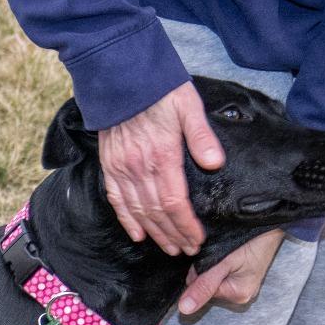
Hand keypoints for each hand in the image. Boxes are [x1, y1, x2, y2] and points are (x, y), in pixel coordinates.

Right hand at [99, 81, 224, 256]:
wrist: (119, 74)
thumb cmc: (158, 87)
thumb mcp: (187, 104)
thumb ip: (201, 136)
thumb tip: (214, 163)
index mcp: (162, 156)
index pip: (176, 203)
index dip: (186, 226)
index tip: (197, 240)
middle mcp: (139, 168)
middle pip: (158, 213)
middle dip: (174, 235)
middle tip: (186, 250)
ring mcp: (122, 169)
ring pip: (139, 211)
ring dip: (154, 233)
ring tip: (168, 247)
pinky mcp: (109, 166)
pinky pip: (116, 200)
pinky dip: (127, 220)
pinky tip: (138, 235)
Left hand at [178, 229, 285, 314]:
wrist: (271, 220)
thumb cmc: (253, 238)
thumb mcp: (224, 262)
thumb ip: (203, 285)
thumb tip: (184, 310)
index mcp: (237, 295)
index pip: (202, 290)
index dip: (198, 273)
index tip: (209, 256)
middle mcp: (242, 295)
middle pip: (208, 286)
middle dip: (206, 269)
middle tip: (219, 252)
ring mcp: (245, 285)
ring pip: (215, 278)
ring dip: (214, 265)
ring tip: (227, 251)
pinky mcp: (245, 275)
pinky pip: (224, 272)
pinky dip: (222, 263)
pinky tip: (230, 253)